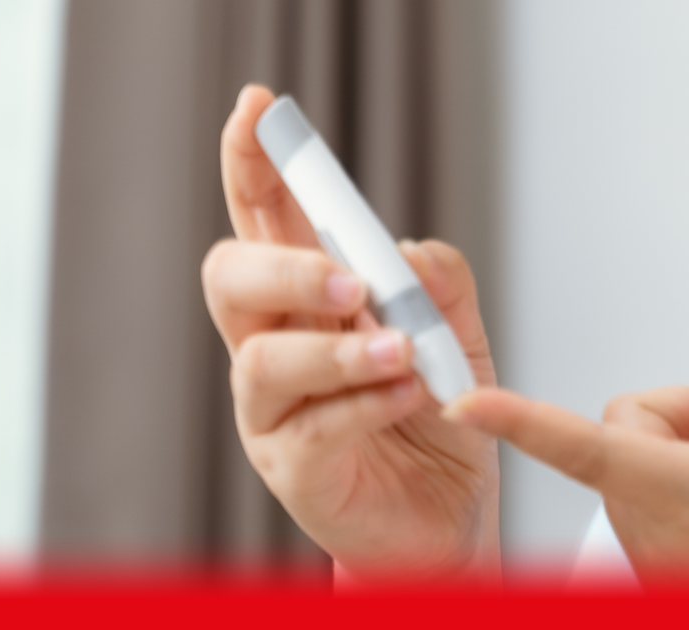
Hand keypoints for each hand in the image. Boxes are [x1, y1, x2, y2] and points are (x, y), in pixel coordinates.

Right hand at [201, 84, 500, 583]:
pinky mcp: (292, 470)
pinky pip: (311, 427)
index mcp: (306, 300)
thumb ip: (439, 285)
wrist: (453, 518)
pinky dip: (365, 403)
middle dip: (283, 265)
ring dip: (338, 349)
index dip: (254, 163)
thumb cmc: (439, 417)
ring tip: (401, 351)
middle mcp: (273, 347)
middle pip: (230, 278)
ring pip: (263, 360)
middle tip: (349, 280)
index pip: (263, 218)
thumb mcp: (458, 337)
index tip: (259, 109)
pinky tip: (408, 395)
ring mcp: (272, 412)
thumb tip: (405, 251)